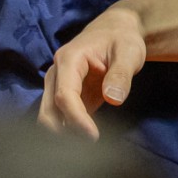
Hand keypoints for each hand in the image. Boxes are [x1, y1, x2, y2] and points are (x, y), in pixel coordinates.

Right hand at [40, 6, 146, 137]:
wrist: (117, 30)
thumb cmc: (123, 38)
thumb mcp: (129, 52)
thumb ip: (121, 74)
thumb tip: (113, 100)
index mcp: (69, 60)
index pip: (64, 96)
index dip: (76, 119)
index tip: (93, 137)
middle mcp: (56, 74)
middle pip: (48, 111)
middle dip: (64, 132)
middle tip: (89, 148)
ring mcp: (57, 86)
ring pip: (49, 117)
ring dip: (64, 135)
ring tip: (87, 148)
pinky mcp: (65, 96)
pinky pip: (60, 118)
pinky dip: (69, 132)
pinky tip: (85, 142)